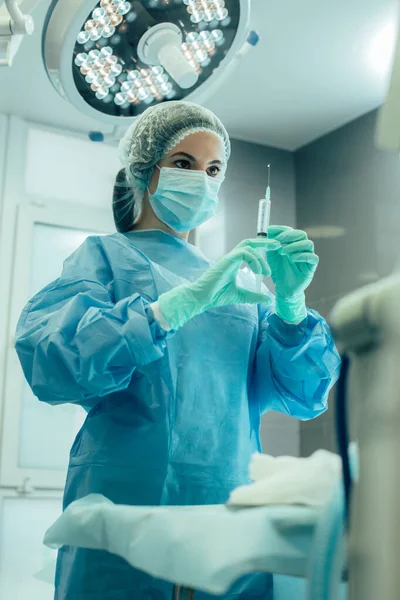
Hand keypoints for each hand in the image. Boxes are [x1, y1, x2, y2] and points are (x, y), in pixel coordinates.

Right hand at [158, 238, 279, 329]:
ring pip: (248, 247)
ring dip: (261, 258)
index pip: (250, 249)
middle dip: (265, 243)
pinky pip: (243, 253)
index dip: (263, 247)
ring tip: (267, 272)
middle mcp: (232, 257)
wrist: (202, 298)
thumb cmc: (216, 295)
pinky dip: (253, 260)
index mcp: (235, 262)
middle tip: (278, 246)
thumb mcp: (241, 296)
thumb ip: (253, 296)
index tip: (275, 251)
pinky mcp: (226, 260)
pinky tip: (258, 271)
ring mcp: (229, 258)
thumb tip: (267, 299)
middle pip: (250, 242)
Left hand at [266, 226, 318, 322]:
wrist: (282, 289)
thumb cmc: (278, 271)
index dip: (282, 229)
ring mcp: (308, 257)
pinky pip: (313, 258)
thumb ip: (270, 243)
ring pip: (308, 244)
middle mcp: (302, 249)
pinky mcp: (311, 268)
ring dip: (294, 246)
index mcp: (293, 244)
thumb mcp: (271, 255)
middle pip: (301, 234)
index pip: (292, 231)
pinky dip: (302, 256)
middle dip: (289, 235)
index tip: (271, 231)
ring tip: (283, 252)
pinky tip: (292, 259)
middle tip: (278, 241)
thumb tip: (269, 229)